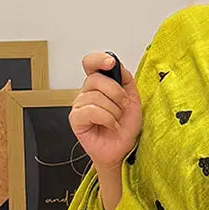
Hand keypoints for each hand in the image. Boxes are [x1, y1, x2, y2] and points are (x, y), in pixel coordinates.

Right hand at [69, 52, 142, 170]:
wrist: (122, 150)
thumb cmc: (124, 128)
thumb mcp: (133, 100)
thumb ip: (126, 80)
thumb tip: (117, 65)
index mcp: (98, 85)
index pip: (90, 63)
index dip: (98, 59)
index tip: (110, 62)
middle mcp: (86, 93)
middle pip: (96, 79)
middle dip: (117, 94)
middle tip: (123, 107)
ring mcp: (79, 106)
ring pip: (96, 97)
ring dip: (114, 111)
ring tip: (116, 121)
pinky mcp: (76, 119)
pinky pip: (91, 111)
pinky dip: (107, 119)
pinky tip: (110, 126)